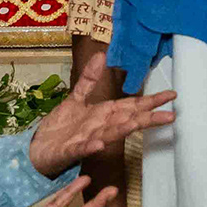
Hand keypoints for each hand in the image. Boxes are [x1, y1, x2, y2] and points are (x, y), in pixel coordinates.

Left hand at [26, 61, 176, 174]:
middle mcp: (99, 128)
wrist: (36, 149)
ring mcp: (86, 140)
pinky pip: (80, 149)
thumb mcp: (75, 99)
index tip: (170, 95)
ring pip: (109, 135)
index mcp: (103, 115)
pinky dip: (90, 148)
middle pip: (127, 121)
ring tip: (139, 123)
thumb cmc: (59, 128)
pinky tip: (99, 145)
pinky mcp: (69, 151)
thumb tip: (102, 55)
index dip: (150, 101)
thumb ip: (89, 80)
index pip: (131, 106)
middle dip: (147, 118)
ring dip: (123, 130)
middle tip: (170, 115)